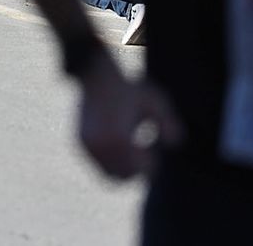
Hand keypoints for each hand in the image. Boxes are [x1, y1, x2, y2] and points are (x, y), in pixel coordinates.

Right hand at [76, 56, 183, 178]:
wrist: (96, 75)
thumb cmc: (130, 89)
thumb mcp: (156, 102)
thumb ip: (169, 124)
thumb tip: (174, 144)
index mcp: (121, 140)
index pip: (141, 171)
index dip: (151, 162)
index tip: (150, 143)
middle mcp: (101, 146)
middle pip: (122, 177)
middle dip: (134, 168)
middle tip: (139, 148)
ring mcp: (87, 145)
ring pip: (106, 173)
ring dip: (119, 165)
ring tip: (126, 144)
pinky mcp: (79, 142)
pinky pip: (96, 162)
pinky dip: (107, 158)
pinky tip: (114, 138)